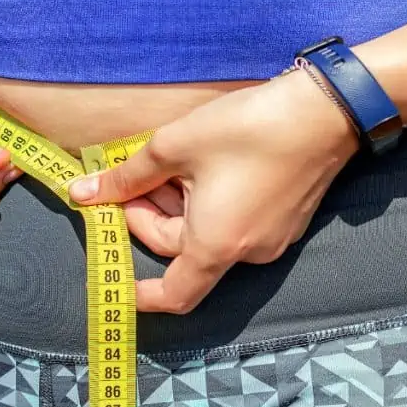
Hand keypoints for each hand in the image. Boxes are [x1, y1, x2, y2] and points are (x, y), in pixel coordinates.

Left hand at [69, 70, 358, 313]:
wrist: (325, 111)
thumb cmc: (246, 129)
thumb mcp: (174, 146)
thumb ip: (125, 177)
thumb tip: (81, 194)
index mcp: (214, 245)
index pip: (172, 295)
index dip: (139, 294)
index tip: (115, 276)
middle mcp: (246, 253)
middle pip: (182, 254)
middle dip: (151, 219)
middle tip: (136, 178)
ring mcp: (271, 240)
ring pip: (208, 238)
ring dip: (180, 210)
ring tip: (174, 164)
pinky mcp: (286, 223)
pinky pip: (236, 227)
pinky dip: (210, 207)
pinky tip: (207, 168)